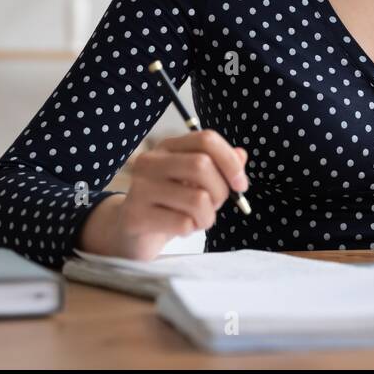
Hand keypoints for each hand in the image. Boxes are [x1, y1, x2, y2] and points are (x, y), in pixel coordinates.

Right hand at [79, 129, 247, 260]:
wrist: (132, 234)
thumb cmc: (170, 205)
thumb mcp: (197, 183)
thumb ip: (219, 167)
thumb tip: (241, 155)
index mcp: (168, 147)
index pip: (206, 139)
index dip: (230, 161)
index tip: (241, 185)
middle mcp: (150, 161)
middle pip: (202, 165)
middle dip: (220, 192)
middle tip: (216, 206)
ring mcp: (139, 188)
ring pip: (197, 198)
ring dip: (208, 217)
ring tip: (198, 221)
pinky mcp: (135, 215)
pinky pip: (183, 223)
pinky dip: (191, 230)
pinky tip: (180, 229)